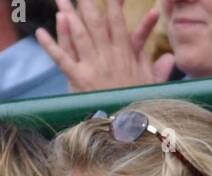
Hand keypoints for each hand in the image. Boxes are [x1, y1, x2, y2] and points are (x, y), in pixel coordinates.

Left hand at [36, 0, 175, 93]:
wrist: (126, 127)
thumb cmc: (138, 106)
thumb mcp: (151, 86)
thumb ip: (159, 68)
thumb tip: (171, 58)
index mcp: (125, 54)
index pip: (117, 21)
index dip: (112, 3)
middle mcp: (107, 56)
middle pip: (95, 22)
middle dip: (87, 3)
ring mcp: (92, 66)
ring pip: (78, 34)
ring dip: (68, 14)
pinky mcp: (78, 79)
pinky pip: (61, 58)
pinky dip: (50, 45)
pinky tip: (40, 32)